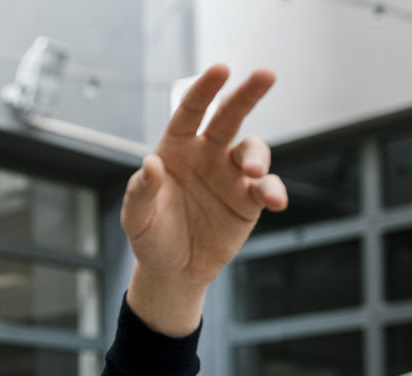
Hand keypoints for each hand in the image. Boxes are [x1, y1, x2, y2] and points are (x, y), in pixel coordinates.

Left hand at [121, 64, 287, 335]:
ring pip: (253, 150)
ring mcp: (230, 175)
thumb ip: (141, 192)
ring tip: (252, 174)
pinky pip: (266, 188)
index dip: (205, 90)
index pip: (191, 112)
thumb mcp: (137, 219)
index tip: (221, 69)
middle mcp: (207, 155)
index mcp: (176, 150)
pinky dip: (273, 190)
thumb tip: (151, 165)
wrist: (173, 270)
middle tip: (265, 74)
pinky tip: (275, 201)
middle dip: (248, 94)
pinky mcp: (248, 200)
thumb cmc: (151, 237)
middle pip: (230, 116)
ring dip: (257, 156)